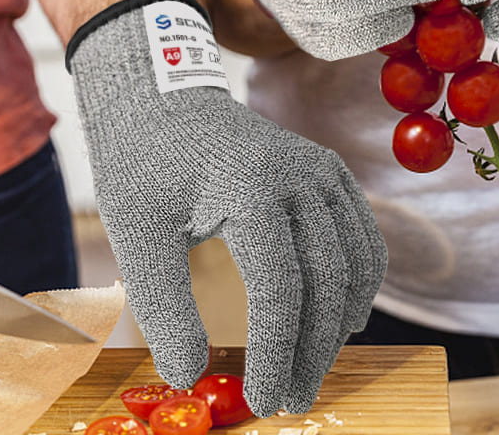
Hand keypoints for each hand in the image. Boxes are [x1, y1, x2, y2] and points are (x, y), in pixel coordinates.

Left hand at [69, 0, 385, 415]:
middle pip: (325, 284)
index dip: (275, 353)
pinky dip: (356, 288)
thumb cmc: (143, 165)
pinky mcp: (330, 174)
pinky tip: (338, 324)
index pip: (280, 290)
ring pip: (355, 266)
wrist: (161, 98)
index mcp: (251, 188)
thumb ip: (162, 306)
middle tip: (289, 400)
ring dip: (337, 327)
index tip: (262, 399)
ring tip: (308, 371)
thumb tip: (187, 375)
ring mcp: (323, 171)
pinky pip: (362, 241)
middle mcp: (301, 176)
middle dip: (310, 352)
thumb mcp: (136, 234)